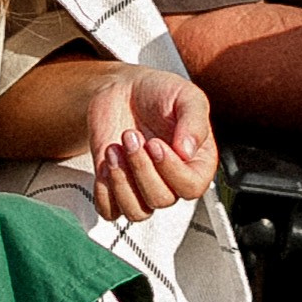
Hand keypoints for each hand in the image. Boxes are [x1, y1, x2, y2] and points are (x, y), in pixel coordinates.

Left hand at [89, 64, 217, 221]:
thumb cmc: (159, 92)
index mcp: (197, 163)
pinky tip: (107, 161)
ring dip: (122, 181)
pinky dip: (104, 191)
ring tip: (115, 148)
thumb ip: (194, 121)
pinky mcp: (117, 187)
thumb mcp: (186, 96)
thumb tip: (188, 151)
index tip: (155, 143)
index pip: (191, 187)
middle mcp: (172, 180)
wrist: (123, 89)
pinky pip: (110, 211)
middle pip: (161, 199)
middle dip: (141, 167)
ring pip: (136, 211)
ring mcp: (143, 186)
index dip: (171, 170)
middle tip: (131, 136)